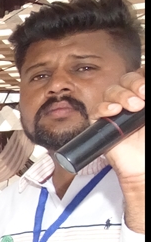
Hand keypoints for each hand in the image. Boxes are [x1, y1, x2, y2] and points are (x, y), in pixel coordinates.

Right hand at [97, 69, 144, 232]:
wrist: (143, 165)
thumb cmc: (149, 143)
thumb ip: (150, 101)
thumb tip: (145, 90)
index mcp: (143, 97)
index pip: (139, 76)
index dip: (141, 78)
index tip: (147, 89)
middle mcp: (129, 101)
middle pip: (125, 80)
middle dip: (133, 84)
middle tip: (143, 96)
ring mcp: (115, 112)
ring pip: (111, 91)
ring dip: (121, 95)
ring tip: (133, 108)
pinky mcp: (101, 124)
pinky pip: (97, 109)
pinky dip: (105, 107)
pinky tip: (114, 111)